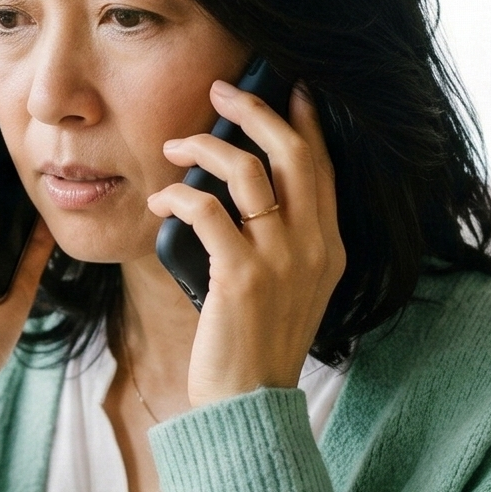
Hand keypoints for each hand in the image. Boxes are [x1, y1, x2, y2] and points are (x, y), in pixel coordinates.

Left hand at [145, 83, 345, 408]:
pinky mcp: (241, 277)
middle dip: (255, 110)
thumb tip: (243, 189)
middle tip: (220, 91)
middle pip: (293, 153)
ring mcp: (281, 261)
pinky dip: (178, 194)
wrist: (248, 404)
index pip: (323, 166)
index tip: (288, 88)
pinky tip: (159, 199)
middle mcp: (315, 247)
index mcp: (330, 247)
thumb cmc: (255, 345)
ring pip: (249, 171)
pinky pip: (207, 210)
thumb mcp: (287, 288)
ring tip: (174, 144)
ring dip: (206, 147)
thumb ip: (282, 242)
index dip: (305, 121)